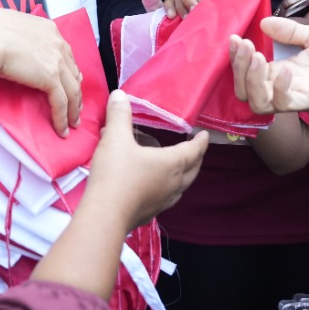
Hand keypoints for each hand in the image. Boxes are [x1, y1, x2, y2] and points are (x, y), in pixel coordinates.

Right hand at [0, 8, 82, 136]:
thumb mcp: (11, 27)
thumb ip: (21, 36)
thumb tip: (14, 42)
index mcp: (48, 29)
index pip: (65, 54)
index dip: (69, 70)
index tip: (71, 82)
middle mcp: (57, 43)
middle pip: (73, 72)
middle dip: (76, 91)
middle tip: (75, 106)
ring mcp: (56, 61)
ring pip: (72, 90)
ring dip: (73, 109)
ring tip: (72, 123)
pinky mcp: (51, 78)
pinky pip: (61, 102)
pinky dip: (62, 117)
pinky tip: (61, 129)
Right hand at [83, 90, 207, 227]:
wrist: (104, 215)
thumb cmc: (116, 173)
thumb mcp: (115, 138)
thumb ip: (119, 115)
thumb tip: (119, 94)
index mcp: (171, 164)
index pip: (193, 151)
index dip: (200, 142)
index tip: (204, 135)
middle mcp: (172, 184)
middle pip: (192, 170)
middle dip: (196, 159)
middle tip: (195, 150)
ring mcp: (162, 202)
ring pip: (181, 187)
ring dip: (184, 176)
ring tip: (179, 169)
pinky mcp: (150, 214)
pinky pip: (167, 199)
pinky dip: (168, 190)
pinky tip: (156, 189)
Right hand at [229, 17, 308, 113]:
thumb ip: (289, 31)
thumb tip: (263, 21)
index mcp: (282, 72)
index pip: (247, 73)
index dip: (237, 58)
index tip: (235, 36)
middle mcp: (285, 87)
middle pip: (245, 91)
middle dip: (239, 68)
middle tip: (244, 44)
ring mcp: (298, 96)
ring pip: (259, 103)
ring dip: (252, 80)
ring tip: (257, 56)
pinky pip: (287, 104)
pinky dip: (281, 88)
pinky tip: (286, 68)